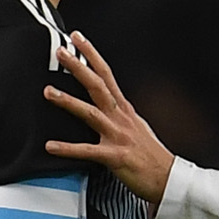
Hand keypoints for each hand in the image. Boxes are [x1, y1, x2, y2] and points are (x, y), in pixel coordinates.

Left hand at [43, 32, 176, 201]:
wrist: (169, 179)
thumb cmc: (152, 156)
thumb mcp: (137, 127)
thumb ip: (120, 114)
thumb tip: (107, 104)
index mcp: (124, 110)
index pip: (106, 75)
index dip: (92, 55)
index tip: (78, 39)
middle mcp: (121, 118)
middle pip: (97, 86)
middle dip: (78, 67)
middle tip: (61, 51)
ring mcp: (118, 136)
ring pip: (90, 113)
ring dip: (68, 101)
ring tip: (48, 91)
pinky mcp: (115, 156)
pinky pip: (87, 151)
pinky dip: (67, 148)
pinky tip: (50, 146)